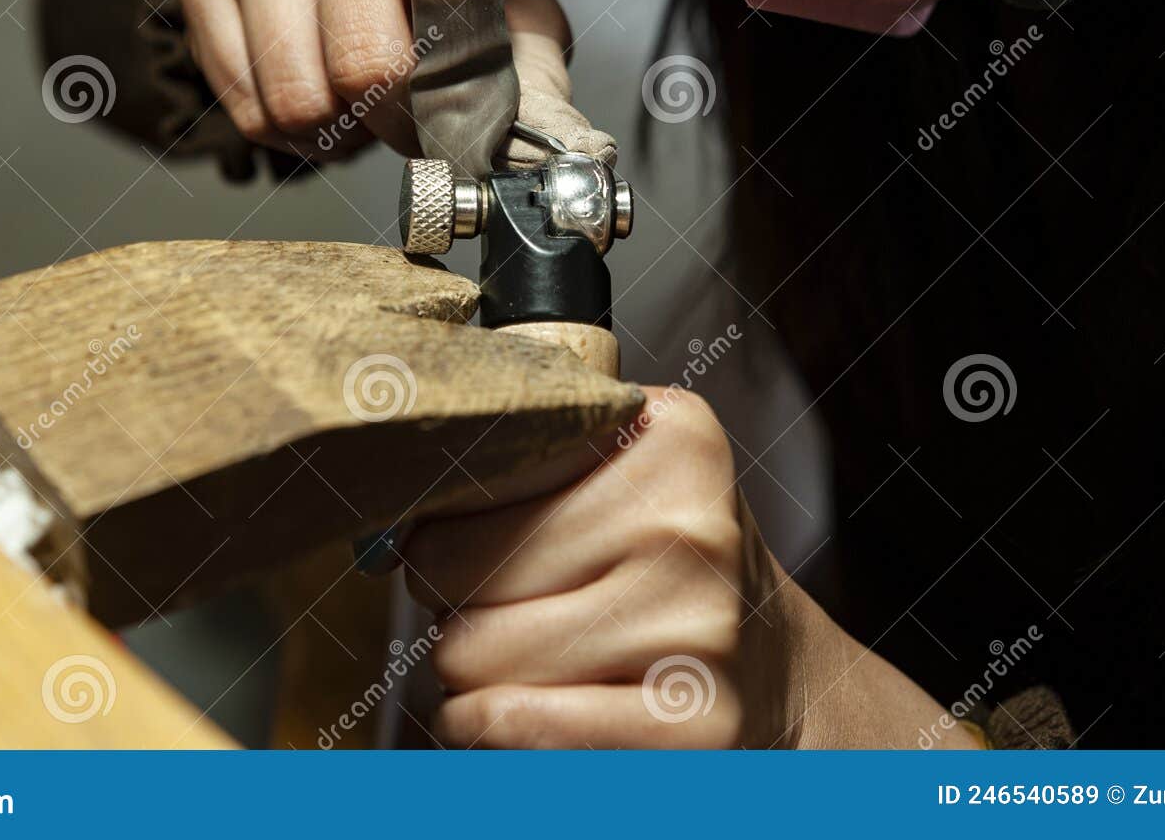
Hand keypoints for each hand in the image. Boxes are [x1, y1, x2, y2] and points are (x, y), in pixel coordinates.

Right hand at [169, 0, 571, 158]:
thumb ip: (529, 66)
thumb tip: (547, 153)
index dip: (460, 83)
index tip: (467, 115)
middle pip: (363, 60)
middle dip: (399, 120)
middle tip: (413, 117)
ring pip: (297, 94)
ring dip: (341, 129)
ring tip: (364, 97)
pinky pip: (244, 103)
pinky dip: (289, 130)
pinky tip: (318, 90)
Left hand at [402, 387, 980, 748]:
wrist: (778, 666)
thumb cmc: (670, 565)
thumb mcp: (621, 476)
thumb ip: (519, 467)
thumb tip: (385, 531)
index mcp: (668, 437)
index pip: (473, 470)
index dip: (443, 517)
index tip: (460, 537)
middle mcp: (688, 525)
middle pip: (453, 569)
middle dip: (453, 597)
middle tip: (505, 604)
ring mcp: (694, 629)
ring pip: (469, 653)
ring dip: (469, 668)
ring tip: (527, 652)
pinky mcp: (690, 727)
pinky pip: (514, 724)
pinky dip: (483, 725)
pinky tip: (509, 709)